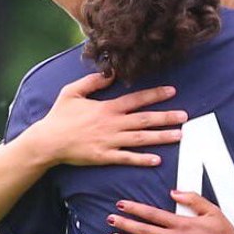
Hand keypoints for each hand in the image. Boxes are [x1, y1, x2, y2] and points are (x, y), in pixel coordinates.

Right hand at [26, 74, 187, 166]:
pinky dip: (142, 159)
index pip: (136, 99)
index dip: (155, 95)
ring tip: (179, 135)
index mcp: (107, 107)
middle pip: (145, 119)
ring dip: (161, 137)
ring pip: (141, 139)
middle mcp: (112, 124)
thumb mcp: (72, 92)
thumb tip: (111, 73)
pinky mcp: (104, 157)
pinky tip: (158, 159)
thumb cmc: (59, 116)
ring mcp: (110, 141)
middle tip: (185, 116)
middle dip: (166, 117)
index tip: (172, 91)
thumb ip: (93, 82)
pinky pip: (127, 158)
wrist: (48, 141)